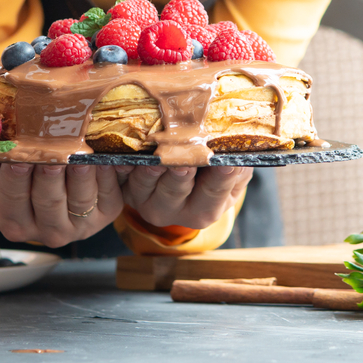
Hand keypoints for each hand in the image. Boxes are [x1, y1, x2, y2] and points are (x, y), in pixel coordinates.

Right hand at [0, 162, 124, 247]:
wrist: (50, 181)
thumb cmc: (16, 176)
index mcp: (14, 223)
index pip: (12, 203)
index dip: (13, 180)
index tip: (15, 159)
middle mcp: (47, 231)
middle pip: (48, 202)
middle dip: (48, 176)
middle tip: (49, 154)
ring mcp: (80, 225)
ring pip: (79, 200)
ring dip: (79, 177)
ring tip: (78, 156)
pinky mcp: (106, 214)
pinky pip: (109, 197)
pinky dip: (106, 177)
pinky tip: (103, 159)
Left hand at [121, 166, 251, 229]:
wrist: (181, 170)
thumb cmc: (211, 169)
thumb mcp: (230, 171)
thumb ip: (236, 164)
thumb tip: (240, 152)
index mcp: (205, 209)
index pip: (214, 195)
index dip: (220, 180)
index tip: (227, 165)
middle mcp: (174, 211)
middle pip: (176, 192)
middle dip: (180, 175)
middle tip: (186, 160)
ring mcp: (146, 200)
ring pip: (147, 185)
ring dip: (150, 171)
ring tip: (156, 157)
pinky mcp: (125, 188)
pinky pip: (121, 178)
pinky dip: (123, 166)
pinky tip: (124, 157)